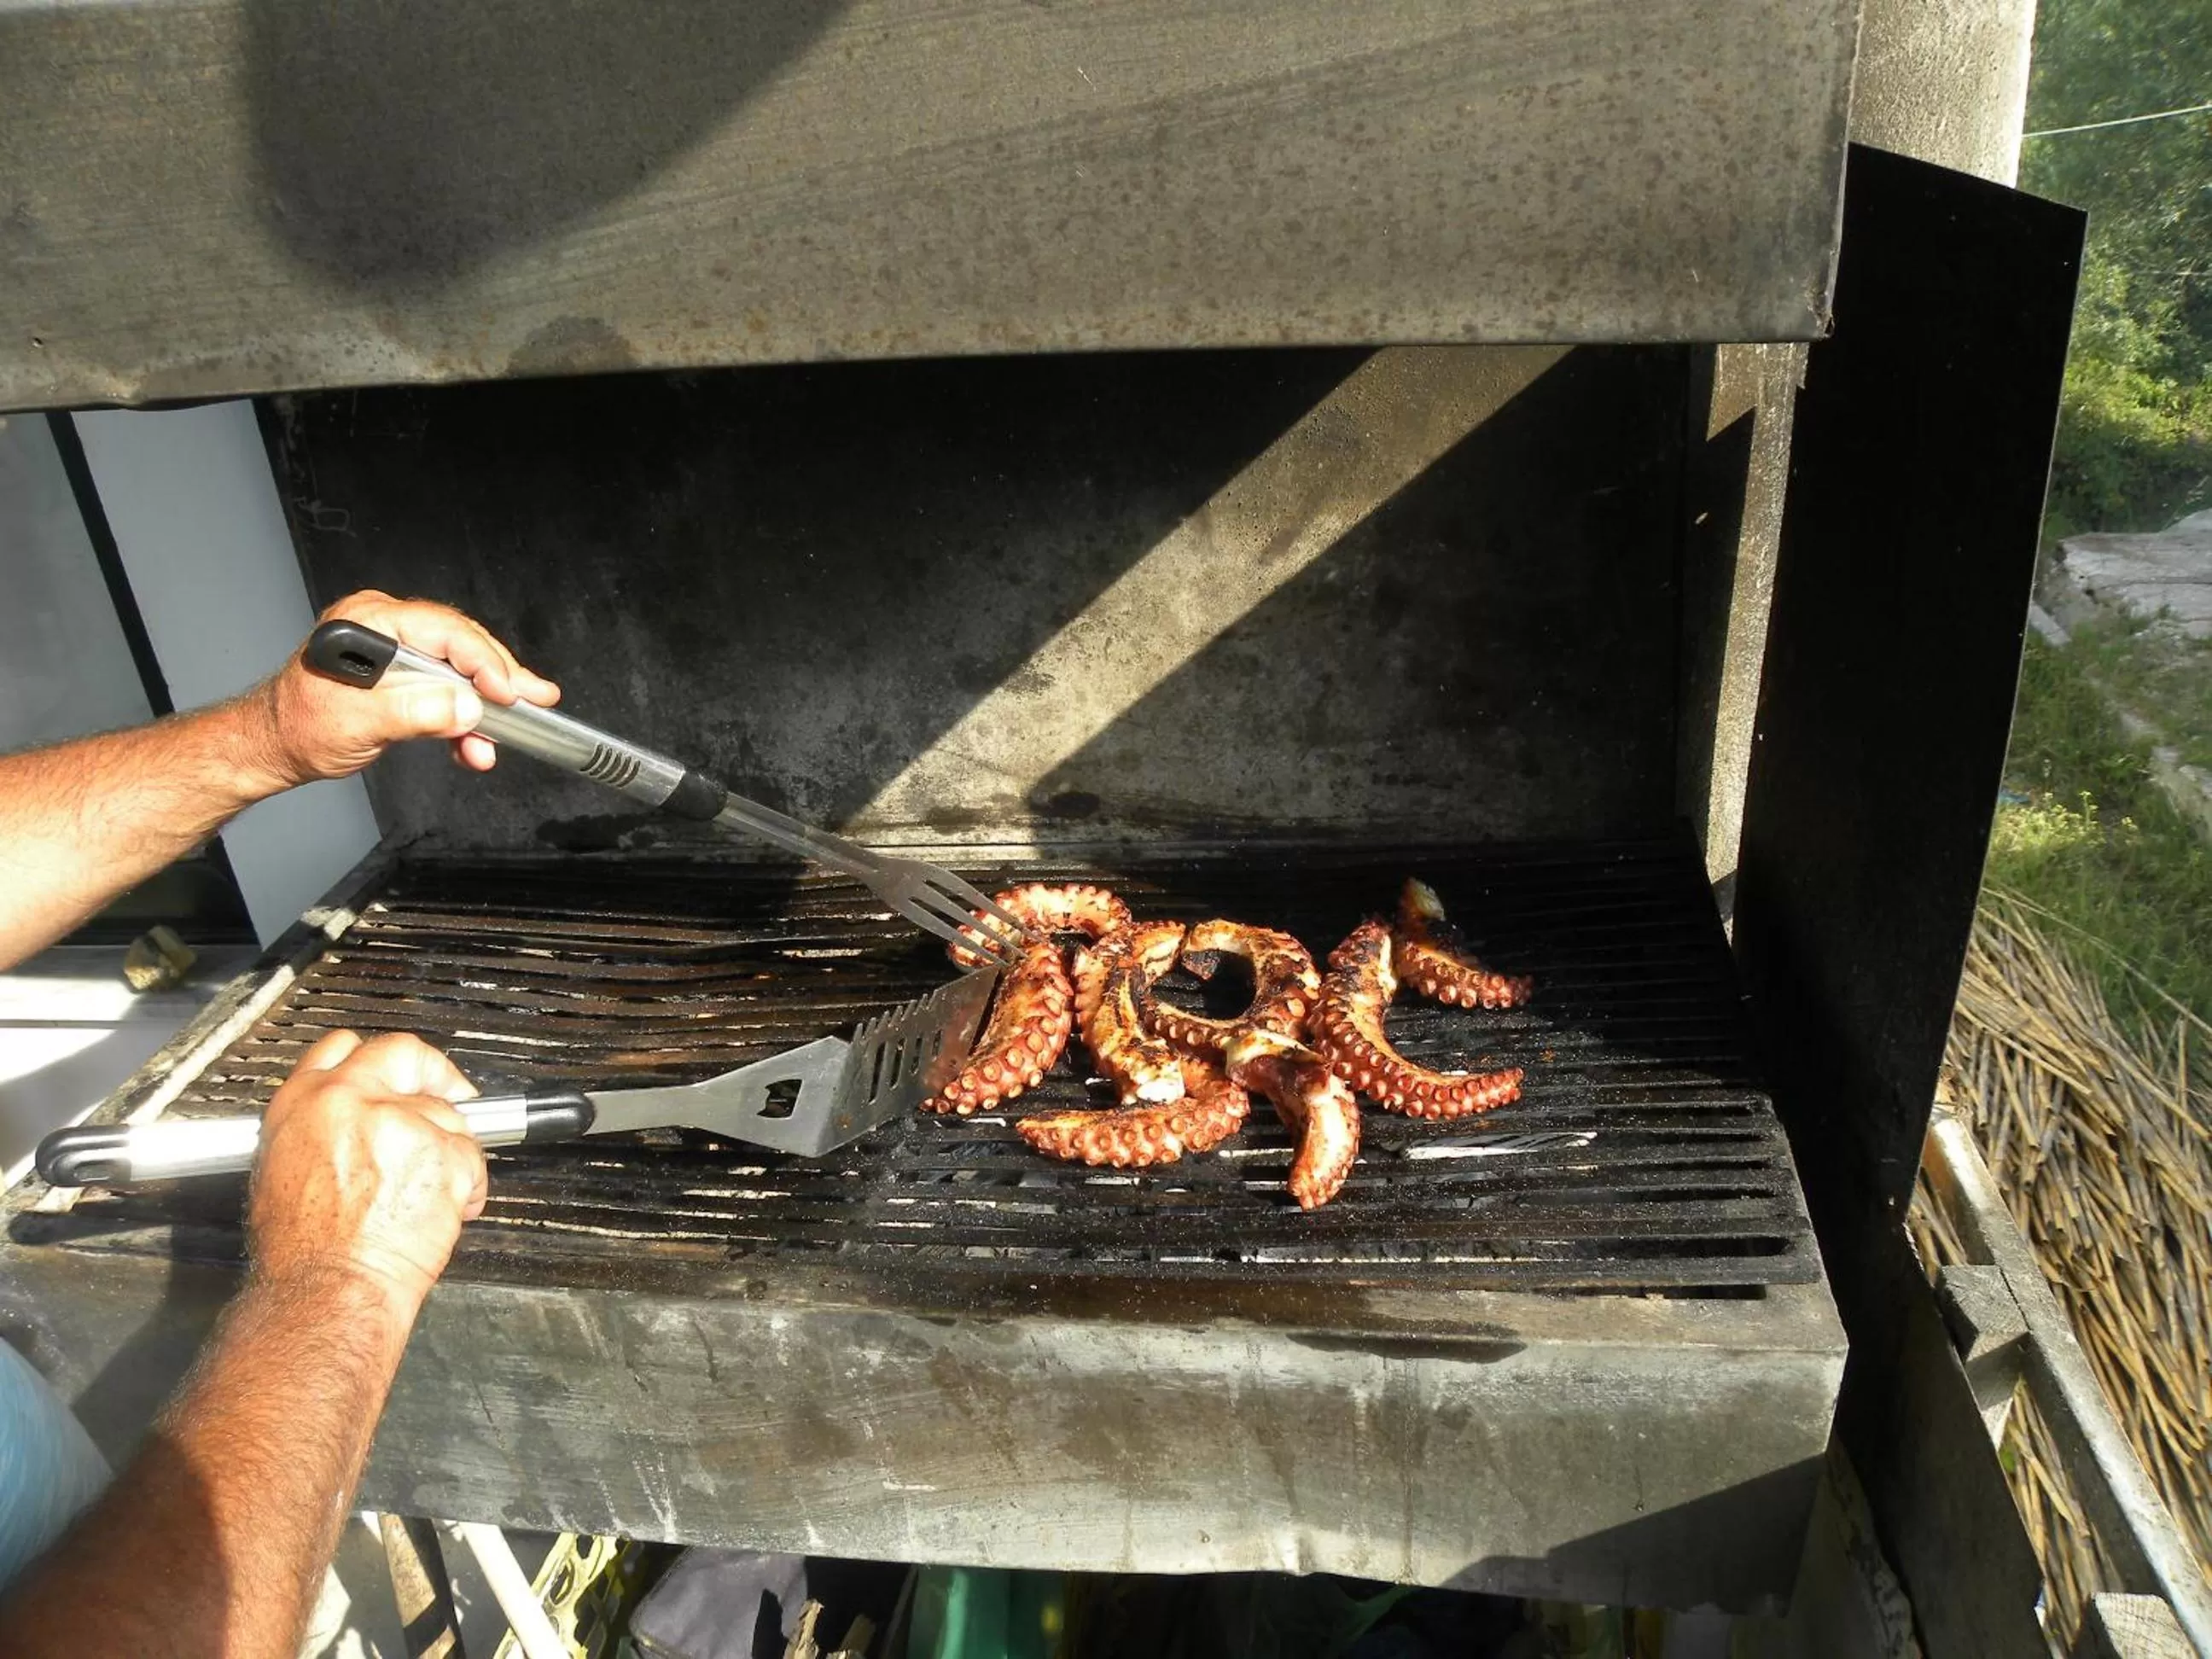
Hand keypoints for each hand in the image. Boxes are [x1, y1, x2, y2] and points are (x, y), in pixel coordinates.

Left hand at [245, 591, 560, 787]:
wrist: (275, 747)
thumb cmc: (299, 727)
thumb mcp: (357, 722)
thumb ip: (414, 712)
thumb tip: (466, 708)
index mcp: (368, 621)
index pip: (443, 630)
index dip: (483, 660)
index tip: (508, 691)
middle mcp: (385, 627)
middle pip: (460, 645)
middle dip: (499, 678)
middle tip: (536, 698)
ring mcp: (396, 650)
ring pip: (459, 670)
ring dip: (483, 706)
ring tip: (502, 736)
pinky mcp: (403, 675)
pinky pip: (446, 689)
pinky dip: (463, 718)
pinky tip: (474, 743)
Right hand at [248, 1031, 488, 1327]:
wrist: (327, 1289)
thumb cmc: (301, 1252)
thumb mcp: (280, 1170)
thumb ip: (319, 1128)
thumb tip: (349, 1122)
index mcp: (304, 1102)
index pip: (343, 1048)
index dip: (377, 1059)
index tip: (397, 1073)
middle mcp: (351, 1100)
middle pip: (406, 1054)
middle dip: (435, 1073)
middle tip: (450, 1094)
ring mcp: (400, 1122)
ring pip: (448, 1117)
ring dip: (449, 1153)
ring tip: (425, 1196)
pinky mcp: (442, 1151)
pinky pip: (474, 1158)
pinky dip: (469, 1187)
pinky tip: (442, 1211)